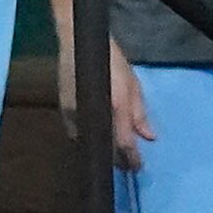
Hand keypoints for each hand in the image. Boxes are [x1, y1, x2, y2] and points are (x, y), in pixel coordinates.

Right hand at [57, 34, 154, 170]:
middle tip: (128, 166)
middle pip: (107, 149)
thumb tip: (149, 137)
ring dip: (105, 151)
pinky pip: (78, 134)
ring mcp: (75, 115)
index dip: (133, 159)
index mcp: (116, 105)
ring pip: (92, 143)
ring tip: (115, 155)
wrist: (79, 44)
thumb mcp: (133, 84)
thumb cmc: (112, 60)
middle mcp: (95, 114)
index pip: (125, 143)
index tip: (138, 168)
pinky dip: (90, 139)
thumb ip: (140, 113)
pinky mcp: (63, 113)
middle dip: (119, 160)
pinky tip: (98, 140)